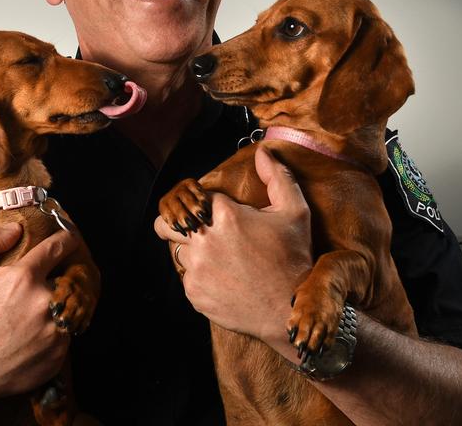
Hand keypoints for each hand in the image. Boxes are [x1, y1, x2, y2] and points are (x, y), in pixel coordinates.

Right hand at [0, 222, 75, 409]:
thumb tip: (16, 228)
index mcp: (24, 278)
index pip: (59, 247)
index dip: (66, 237)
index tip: (70, 236)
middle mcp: (45, 303)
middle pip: (64, 279)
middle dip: (54, 278)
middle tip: (34, 288)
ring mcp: (54, 332)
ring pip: (65, 308)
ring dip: (53, 307)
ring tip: (27, 316)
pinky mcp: (58, 356)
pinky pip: (63, 336)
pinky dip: (51, 332)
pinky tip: (28, 337)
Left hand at [154, 145, 314, 345]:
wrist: (290, 309)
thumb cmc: (294, 259)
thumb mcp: (295, 212)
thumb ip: (278, 177)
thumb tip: (263, 152)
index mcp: (225, 214)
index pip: (196, 196)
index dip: (205, 202)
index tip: (216, 211)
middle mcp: (204, 239)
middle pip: (166, 221)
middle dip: (178, 222)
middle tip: (195, 228)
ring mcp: (196, 267)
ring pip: (177, 250)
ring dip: (193, 251)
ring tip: (219, 258)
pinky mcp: (193, 292)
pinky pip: (187, 277)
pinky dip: (201, 277)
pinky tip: (224, 280)